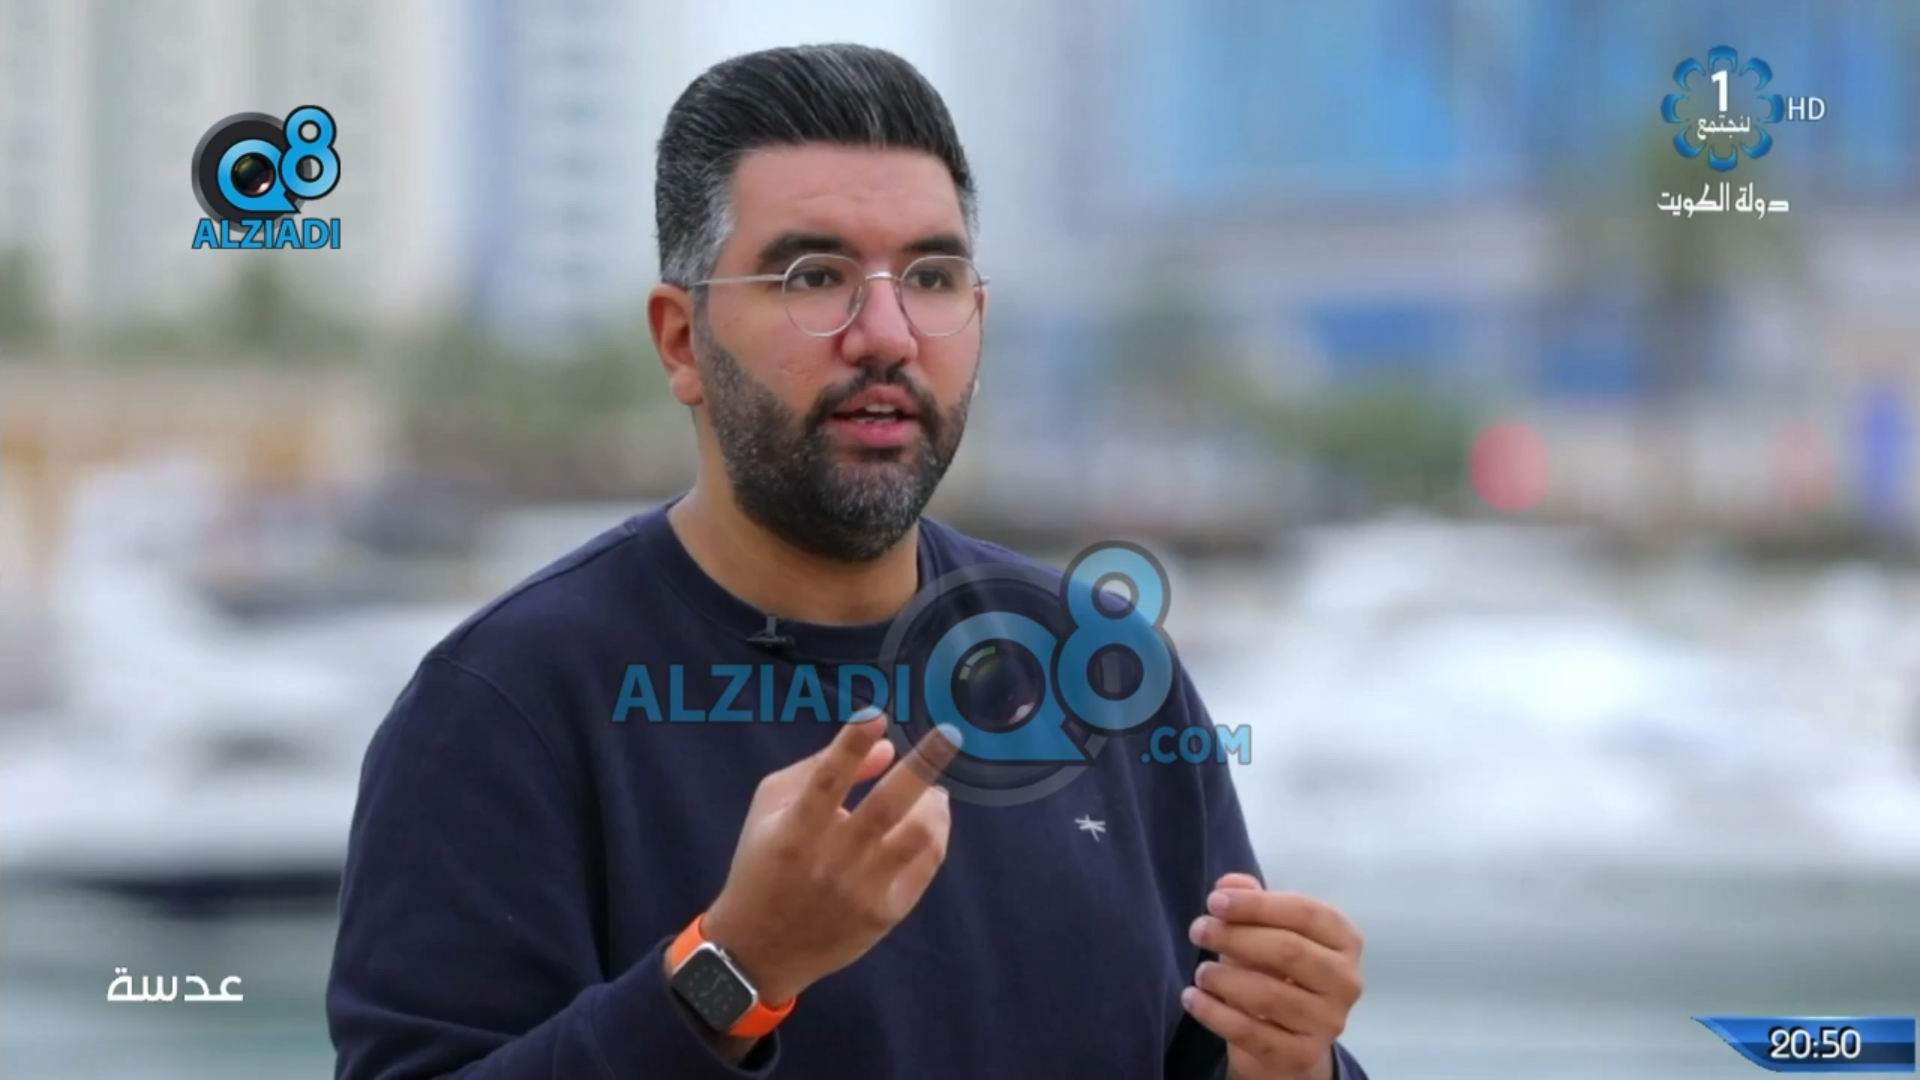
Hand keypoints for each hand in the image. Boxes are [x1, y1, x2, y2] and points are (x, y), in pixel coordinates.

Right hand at [698, 707, 960, 1004]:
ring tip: (931, 792)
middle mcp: (830, 862)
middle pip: (886, 808)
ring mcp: (861, 891)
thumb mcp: (769, 809)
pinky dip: (935, 834)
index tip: (877, 716)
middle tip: (949, 735)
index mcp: (794, 831)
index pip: (826, 781)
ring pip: (917, 838)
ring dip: (934, 805)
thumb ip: (818, 767)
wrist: (760, 950)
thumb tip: (884, 746)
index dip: (851, 746)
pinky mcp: (885, 913)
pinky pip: (926, 865)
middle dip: (921, 766)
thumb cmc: (764, 864)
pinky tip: (930, 820)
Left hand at [1182, 872, 1364, 1079]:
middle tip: (1198, 930)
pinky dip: (1214, 1013)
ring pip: (1268, 995)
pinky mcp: (1303, 1055)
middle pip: (1289, 950)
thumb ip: (1251, 902)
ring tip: (1200, 971)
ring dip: (1223, 978)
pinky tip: (1193, 998)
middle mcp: (1346, 981)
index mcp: (1344, 940)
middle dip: (1236, 936)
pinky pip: (1250, 1032)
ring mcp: (1328, 1022)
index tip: (1214, 901)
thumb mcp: (1266, 931)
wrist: (1289, 1040)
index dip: (1256, 904)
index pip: (1305, 912)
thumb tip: (1229, 884)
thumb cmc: (1278, 971)